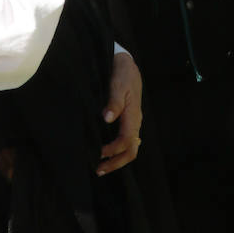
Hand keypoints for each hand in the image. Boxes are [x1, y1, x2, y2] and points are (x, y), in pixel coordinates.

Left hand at [97, 51, 142, 175]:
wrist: (126, 62)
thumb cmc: (122, 72)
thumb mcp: (117, 83)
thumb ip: (114, 101)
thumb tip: (107, 118)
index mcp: (133, 114)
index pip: (126, 140)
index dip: (112, 150)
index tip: (97, 153)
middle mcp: (135, 121)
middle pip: (131, 150)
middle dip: (116, 163)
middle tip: (99, 170)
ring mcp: (133, 121)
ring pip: (130, 147)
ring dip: (117, 159)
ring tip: (101, 166)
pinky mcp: (129, 119)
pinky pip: (127, 140)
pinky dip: (117, 150)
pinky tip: (106, 152)